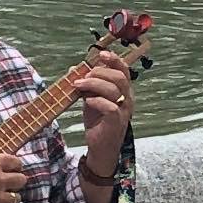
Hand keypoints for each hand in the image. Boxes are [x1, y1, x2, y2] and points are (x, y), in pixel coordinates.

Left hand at [73, 49, 136, 191]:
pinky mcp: (116, 122)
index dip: (114, 59)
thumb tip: (74, 69)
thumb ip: (87, 84)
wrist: (100, 148)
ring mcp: (124, 111)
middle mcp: (128, 99)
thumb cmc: (98, 122)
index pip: (124, 70)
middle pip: (119, 77)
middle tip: (83, 77)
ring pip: (114, 89)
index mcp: (124, 91)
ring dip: (93, 84)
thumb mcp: (91, 99)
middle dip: (99, 72)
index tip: (100, 54)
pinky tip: (87, 101)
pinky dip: (96, 100)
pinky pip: (110, 107)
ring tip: (78, 86)